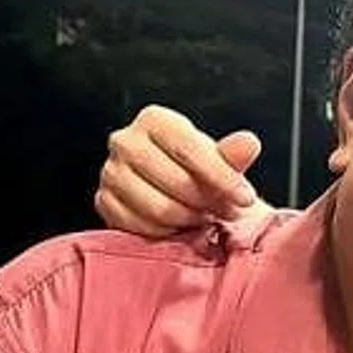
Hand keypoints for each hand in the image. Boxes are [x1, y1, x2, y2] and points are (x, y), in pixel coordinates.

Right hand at [97, 105, 266, 236]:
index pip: (189, 149)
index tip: (246, 199)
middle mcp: (125, 141)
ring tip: (204, 216)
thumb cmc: (201, 170)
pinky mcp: (103, 201)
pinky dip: (168, 232)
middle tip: (226, 211)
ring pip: (158, 208)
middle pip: (175, 181)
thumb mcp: (223, 159)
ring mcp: (110, 172)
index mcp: (155, 120)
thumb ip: (234, 154)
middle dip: (208, 202)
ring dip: (190, 219)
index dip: (222, 177)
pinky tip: (181, 226)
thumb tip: (249, 143)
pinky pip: (140, 227)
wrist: (178, 191)